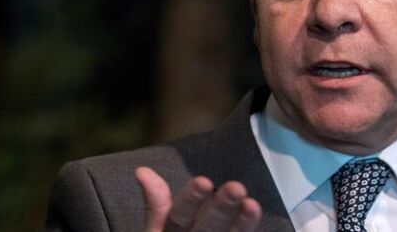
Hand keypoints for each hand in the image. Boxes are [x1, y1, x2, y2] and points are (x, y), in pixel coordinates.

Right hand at [135, 166, 261, 231]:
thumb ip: (156, 205)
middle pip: (206, 229)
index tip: (204, 181)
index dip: (190, 200)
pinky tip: (254, 219)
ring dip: (242, 225)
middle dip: (220, 209)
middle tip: (236, 187)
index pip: (177, 217)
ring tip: (252, 205)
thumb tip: (142, 170)